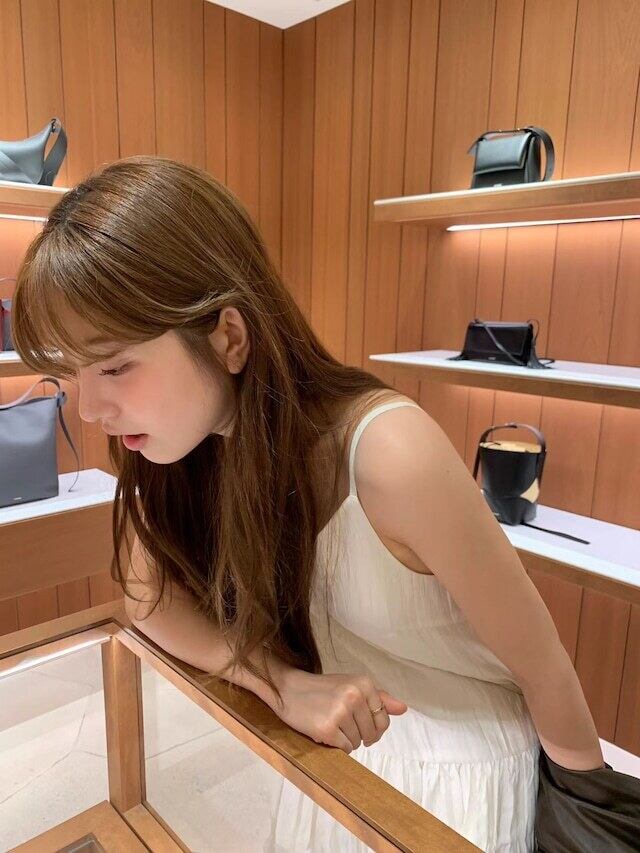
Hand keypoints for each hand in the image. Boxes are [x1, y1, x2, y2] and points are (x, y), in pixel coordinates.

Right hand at [268, 669, 407, 753]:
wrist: (289, 690)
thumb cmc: (323, 689)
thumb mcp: (351, 685)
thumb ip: (378, 698)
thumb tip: (403, 708)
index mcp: (364, 683)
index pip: (383, 719)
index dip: (372, 726)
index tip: (358, 721)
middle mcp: (355, 695)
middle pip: (372, 733)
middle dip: (359, 734)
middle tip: (342, 723)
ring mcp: (341, 712)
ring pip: (358, 742)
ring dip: (346, 739)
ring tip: (332, 724)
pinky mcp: (328, 729)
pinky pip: (345, 749)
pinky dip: (337, 745)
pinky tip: (326, 731)